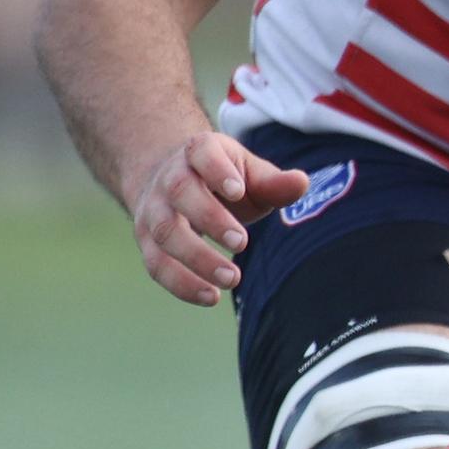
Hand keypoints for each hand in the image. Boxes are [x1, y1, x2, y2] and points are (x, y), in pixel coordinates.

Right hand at [127, 128, 306, 305]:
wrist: (170, 181)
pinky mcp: (147, 240)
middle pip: (181, 192)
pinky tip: (210, 296)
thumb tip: (301, 183)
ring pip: (165, 232)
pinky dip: (181, 283)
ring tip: (231, 278)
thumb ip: (274, 182)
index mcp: (198, 152)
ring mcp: (153, 209)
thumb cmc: (223, 179)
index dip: (217, 170)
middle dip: (210, 218)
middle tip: (241, 243)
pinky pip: (156, 264)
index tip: (238, 191)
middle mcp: (169, 177)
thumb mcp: (249, 174)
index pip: (202, 153)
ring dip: (196, 258)